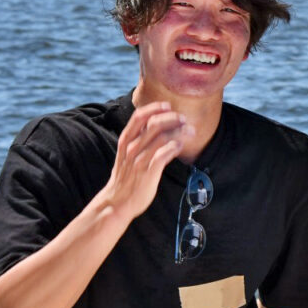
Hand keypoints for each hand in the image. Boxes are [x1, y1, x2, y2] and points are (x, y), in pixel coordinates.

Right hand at [107, 102, 192, 221]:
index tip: (168, 105)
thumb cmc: (126, 177)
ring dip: (179, 131)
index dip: (154, 108)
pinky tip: (181, 146)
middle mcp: (131, 148)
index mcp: (125, 140)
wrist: (116, 202)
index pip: (139, 116)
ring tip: (191, 131)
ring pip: (161, 138)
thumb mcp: (127, 154)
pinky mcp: (147, 172)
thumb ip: (138, 141)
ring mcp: (139, 160)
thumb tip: (155, 126)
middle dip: (172, 118)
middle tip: (184, 119)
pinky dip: (174, 147)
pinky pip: (163, 155)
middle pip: (154, 124)